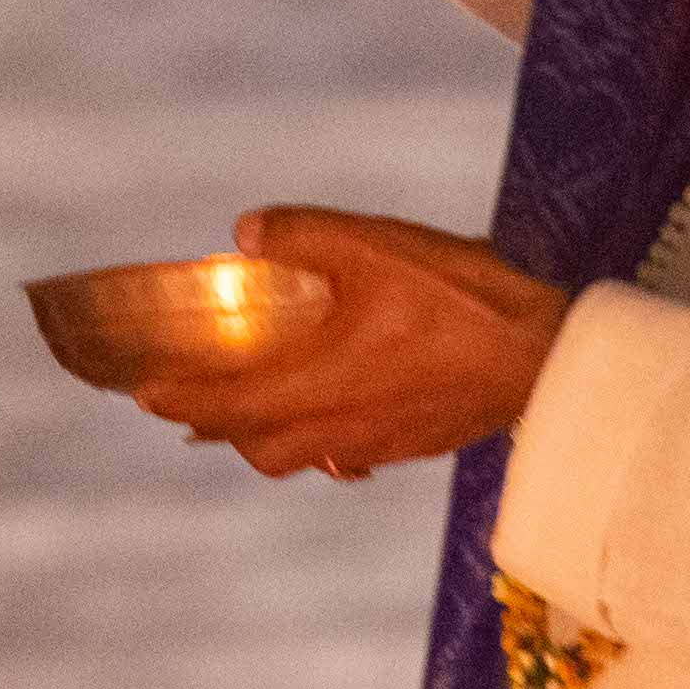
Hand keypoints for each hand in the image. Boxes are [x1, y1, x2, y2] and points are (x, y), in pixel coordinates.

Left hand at [125, 207, 572, 480]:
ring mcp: (379, 444)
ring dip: (265, 433)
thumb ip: (303, 237)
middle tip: (190, 398)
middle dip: (217, 424)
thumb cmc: (460, 300)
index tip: (142, 392)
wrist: (548, 358)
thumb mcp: (374, 246)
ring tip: (251, 404)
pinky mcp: (414, 444)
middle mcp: (339, 429)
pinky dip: (318, 437)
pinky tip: (332, 411)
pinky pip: (345, 455)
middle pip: (258, 446)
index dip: (180, 399)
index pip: (226, 406)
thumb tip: (245, 233)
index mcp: (317, 387)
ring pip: (301, 455)